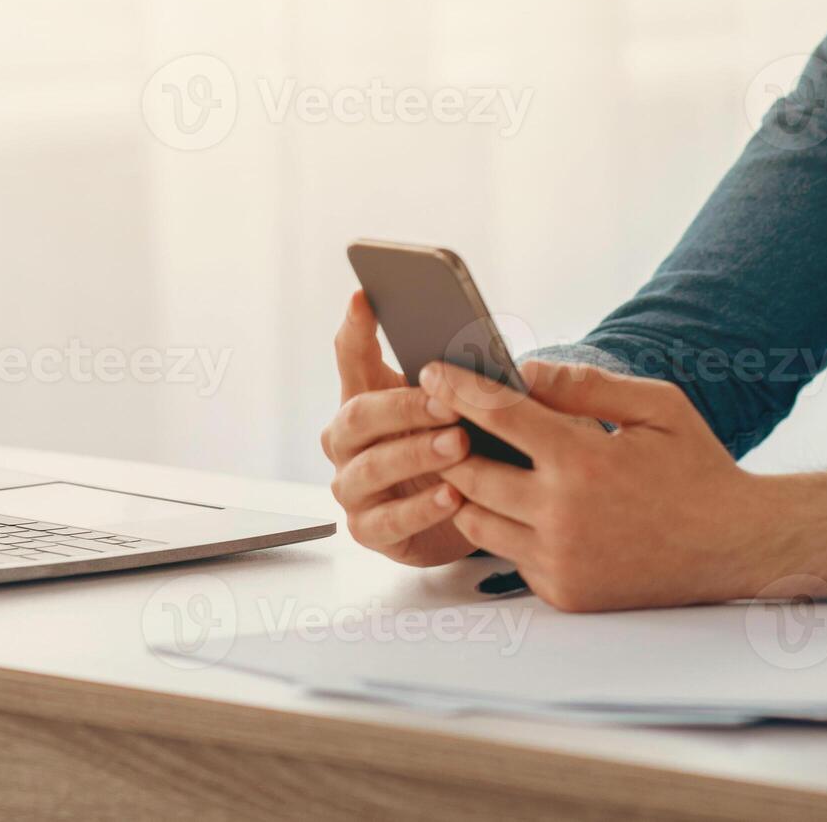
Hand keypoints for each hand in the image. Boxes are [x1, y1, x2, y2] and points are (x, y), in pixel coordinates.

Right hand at [319, 292, 478, 566]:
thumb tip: (480, 348)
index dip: (357, 328)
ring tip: (459, 446)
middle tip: (448, 402)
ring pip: (371, 469)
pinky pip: (387, 522)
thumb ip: (455, 379)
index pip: (351, 355)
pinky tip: (453, 497)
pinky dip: (421, 509)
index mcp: (364, 398)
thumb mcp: (459, 407)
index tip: (366, 296)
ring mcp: (353, 487)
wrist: (466, 512)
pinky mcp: (369, 530)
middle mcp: (346, 441)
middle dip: (405, 408)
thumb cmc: (458, 445)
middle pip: (359, 416)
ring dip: (416, 455)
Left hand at [421, 360, 772, 611]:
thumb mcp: (657, 407)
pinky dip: (508, 529)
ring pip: (477, 522)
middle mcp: (561, 517)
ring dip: (471, 491)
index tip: (431, 372)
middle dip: (451, 444)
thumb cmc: (697, 468)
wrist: (735, 546)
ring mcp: (559, 561)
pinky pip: (509, 556)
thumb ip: (585, 385)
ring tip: (481, 465)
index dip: (459, 388)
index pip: (498, 415)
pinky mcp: (563, 592)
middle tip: (445, 423)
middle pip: (469, 474)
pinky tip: (525, 507)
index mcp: (582, 462)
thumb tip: (524, 371)